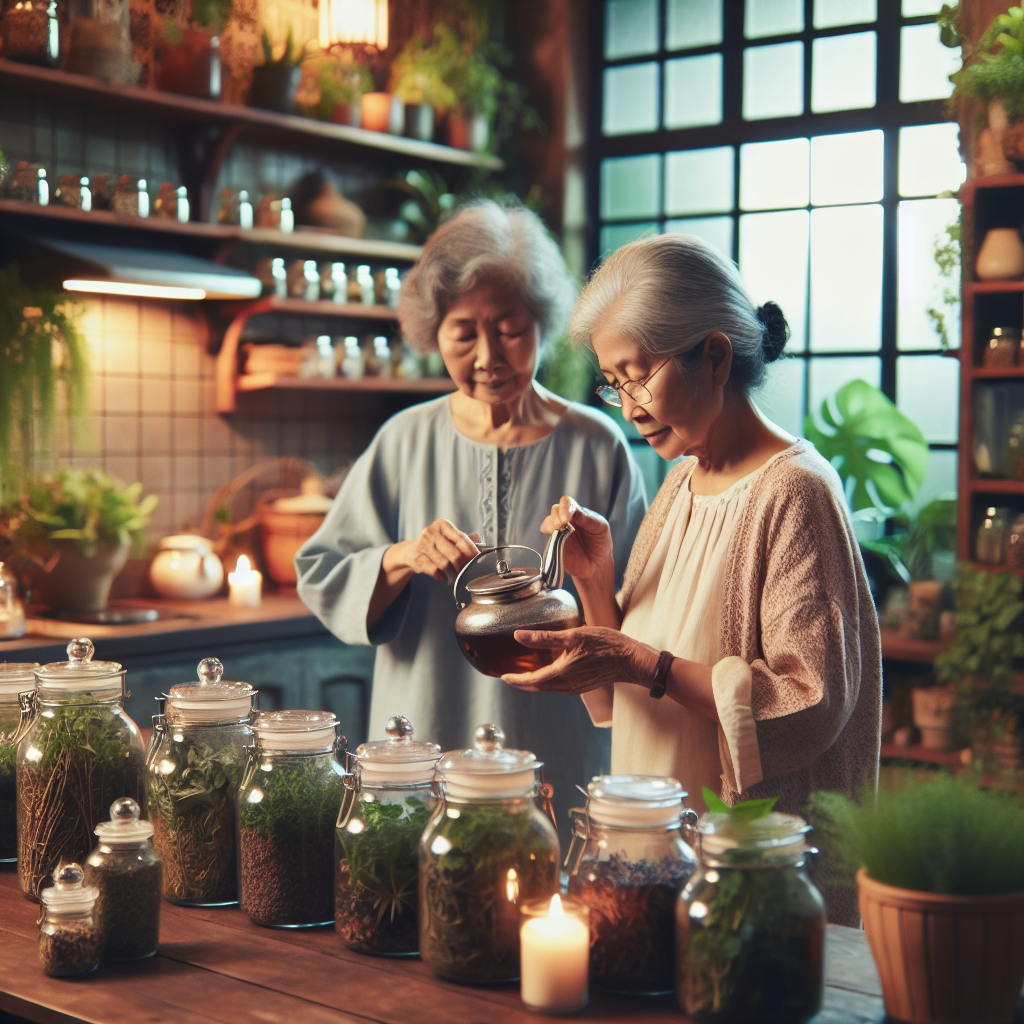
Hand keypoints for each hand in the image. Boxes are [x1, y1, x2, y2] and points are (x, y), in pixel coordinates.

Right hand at [393, 520, 480, 583]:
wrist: (410, 551)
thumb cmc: (434, 544)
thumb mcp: (447, 537)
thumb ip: (462, 538)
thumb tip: (478, 539)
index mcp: (441, 524)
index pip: (460, 538)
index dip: (470, 549)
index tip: (477, 556)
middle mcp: (431, 532)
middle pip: (454, 553)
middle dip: (462, 565)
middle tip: (465, 570)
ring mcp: (422, 546)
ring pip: (445, 564)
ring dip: (453, 573)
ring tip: (456, 576)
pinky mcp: (417, 559)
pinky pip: (435, 571)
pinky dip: (442, 576)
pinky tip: (444, 576)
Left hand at [502, 626, 658, 693]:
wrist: (631, 660)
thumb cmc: (605, 645)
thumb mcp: (573, 636)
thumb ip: (544, 638)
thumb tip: (519, 636)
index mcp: (561, 674)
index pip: (531, 681)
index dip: (516, 680)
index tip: (503, 677)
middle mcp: (567, 685)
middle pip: (538, 687)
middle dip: (523, 683)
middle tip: (511, 676)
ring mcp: (576, 687)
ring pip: (549, 688)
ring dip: (536, 683)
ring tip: (526, 675)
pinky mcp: (584, 684)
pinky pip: (560, 686)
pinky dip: (549, 681)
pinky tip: (550, 672)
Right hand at [540, 496, 613, 583]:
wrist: (597, 564)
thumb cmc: (600, 543)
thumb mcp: (600, 528)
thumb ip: (588, 520)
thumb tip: (574, 513)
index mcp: (578, 513)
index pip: (567, 502)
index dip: (566, 506)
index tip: (569, 516)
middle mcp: (566, 520)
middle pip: (556, 509)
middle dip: (558, 514)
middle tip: (565, 522)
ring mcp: (559, 531)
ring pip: (548, 520)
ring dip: (552, 522)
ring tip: (560, 528)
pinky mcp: (554, 543)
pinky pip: (546, 534)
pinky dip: (548, 531)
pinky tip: (556, 535)